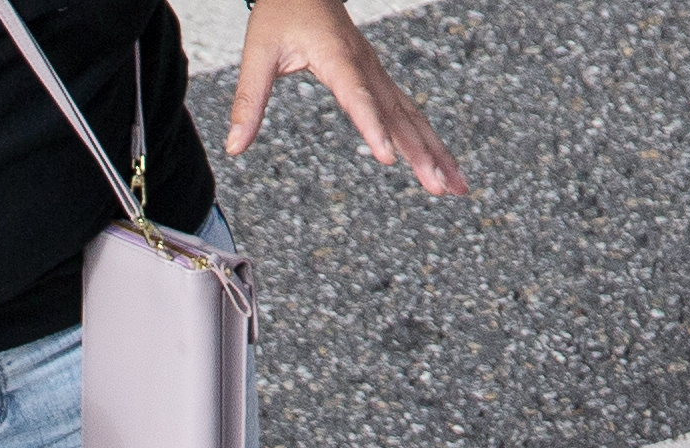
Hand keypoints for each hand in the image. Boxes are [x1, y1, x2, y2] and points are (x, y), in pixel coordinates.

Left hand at [227, 0, 466, 195]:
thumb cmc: (282, 12)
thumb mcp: (257, 53)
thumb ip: (248, 101)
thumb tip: (233, 147)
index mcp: (338, 57)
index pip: (358, 97)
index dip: (373, 128)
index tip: (387, 159)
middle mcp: (366, 66)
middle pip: (399, 115)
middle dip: (422, 152)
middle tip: (439, 186)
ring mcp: (378, 74)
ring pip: (412, 117)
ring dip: (436, 152)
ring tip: (455, 188)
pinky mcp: (379, 80)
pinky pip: (408, 113)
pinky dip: (428, 141)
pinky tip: (441, 165)